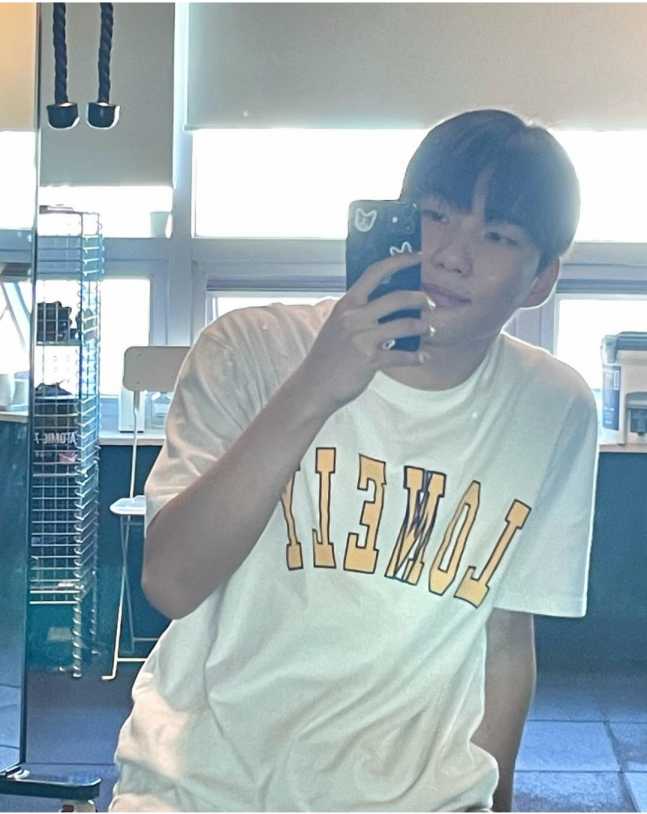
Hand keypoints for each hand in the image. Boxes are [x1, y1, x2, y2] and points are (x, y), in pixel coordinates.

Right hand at [297, 251, 435, 414]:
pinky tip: (422, 357)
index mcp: (347, 304)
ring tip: (430, 330)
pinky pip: (402, 355)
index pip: (375, 272)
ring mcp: (362, 338)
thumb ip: (360, 312)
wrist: (314, 386)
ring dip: (424, 327)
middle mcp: (354, 317)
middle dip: (421, 299)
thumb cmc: (329, 356)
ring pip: (406, 325)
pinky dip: (416, 357)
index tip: (418, 257)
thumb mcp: (338, 325)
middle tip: (430, 304)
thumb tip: (393, 303)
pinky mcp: (369, 360)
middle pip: (397, 298)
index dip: (399, 261)